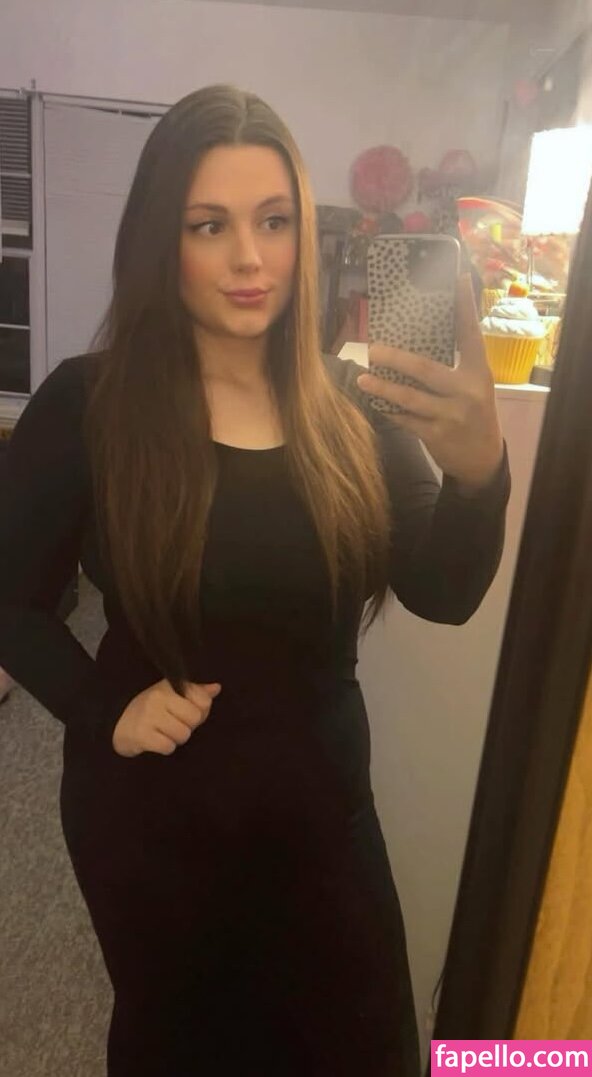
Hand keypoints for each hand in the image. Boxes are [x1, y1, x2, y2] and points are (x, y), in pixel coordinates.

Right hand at [112, 679, 221, 756]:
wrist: (116, 725)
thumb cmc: (151, 710)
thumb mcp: (172, 696)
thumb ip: (195, 692)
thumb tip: (216, 688)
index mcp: (169, 685)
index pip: (203, 700)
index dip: (200, 711)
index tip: (186, 713)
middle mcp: (158, 697)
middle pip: (194, 718)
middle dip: (188, 727)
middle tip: (174, 725)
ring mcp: (149, 715)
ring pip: (183, 734)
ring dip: (176, 739)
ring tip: (164, 733)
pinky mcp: (141, 735)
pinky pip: (168, 746)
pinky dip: (165, 748)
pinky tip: (157, 741)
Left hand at [357, 274, 503, 491]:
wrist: (482, 459)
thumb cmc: (473, 412)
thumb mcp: (474, 385)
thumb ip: (455, 363)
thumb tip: (420, 333)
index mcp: (478, 372)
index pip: (470, 333)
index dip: (464, 305)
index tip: (458, 277)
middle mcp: (467, 391)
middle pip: (426, 369)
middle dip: (395, 359)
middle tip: (372, 348)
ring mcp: (452, 415)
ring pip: (410, 398)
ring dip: (384, 388)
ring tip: (364, 378)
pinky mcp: (437, 435)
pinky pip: (406, 420)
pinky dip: (389, 411)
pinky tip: (375, 402)